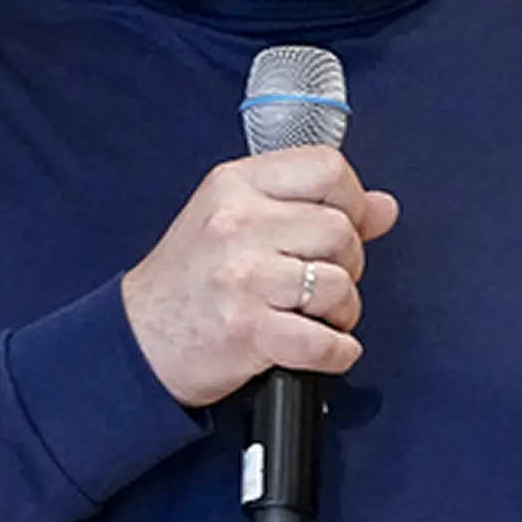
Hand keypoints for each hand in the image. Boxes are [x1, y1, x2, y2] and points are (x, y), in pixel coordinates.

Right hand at [121, 146, 399, 407]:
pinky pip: (325, 342)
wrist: (138, 340)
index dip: (352, 200)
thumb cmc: (190, 279)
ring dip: (342, 312)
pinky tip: (321, 349)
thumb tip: (384, 208)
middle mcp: (237, 223)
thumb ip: (309, 205)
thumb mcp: (239, 219)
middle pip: (341, 230)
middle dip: (348, 263)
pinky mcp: (248, 330)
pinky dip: (335, 353)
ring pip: (340, 285)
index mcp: (235, 184)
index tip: (346, 225)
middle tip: (321, 280)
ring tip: (315, 316)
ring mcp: (242, 277)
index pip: (328, 169)